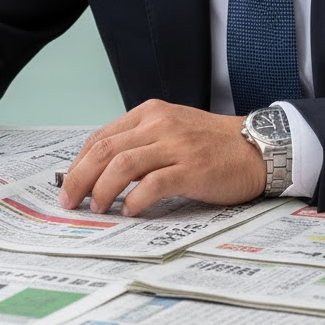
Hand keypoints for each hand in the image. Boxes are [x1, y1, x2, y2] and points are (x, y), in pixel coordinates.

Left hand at [58, 100, 265, 215]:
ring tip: (97, 209)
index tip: (68, 183)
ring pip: (123, 164)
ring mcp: (175, 145)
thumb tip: (103, 170)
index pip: (101, 136)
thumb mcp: (171, 129)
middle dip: (80, 177)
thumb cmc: (212, 144)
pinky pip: (153, 184)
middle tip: (69, 201)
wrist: (256, 147)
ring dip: (102, 190)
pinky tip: (129, 211)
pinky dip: (135, 199)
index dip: (79, 162)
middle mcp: (159, 124)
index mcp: (150, 113)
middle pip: (105, 149)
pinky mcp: (192, 168)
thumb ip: (141, 141)